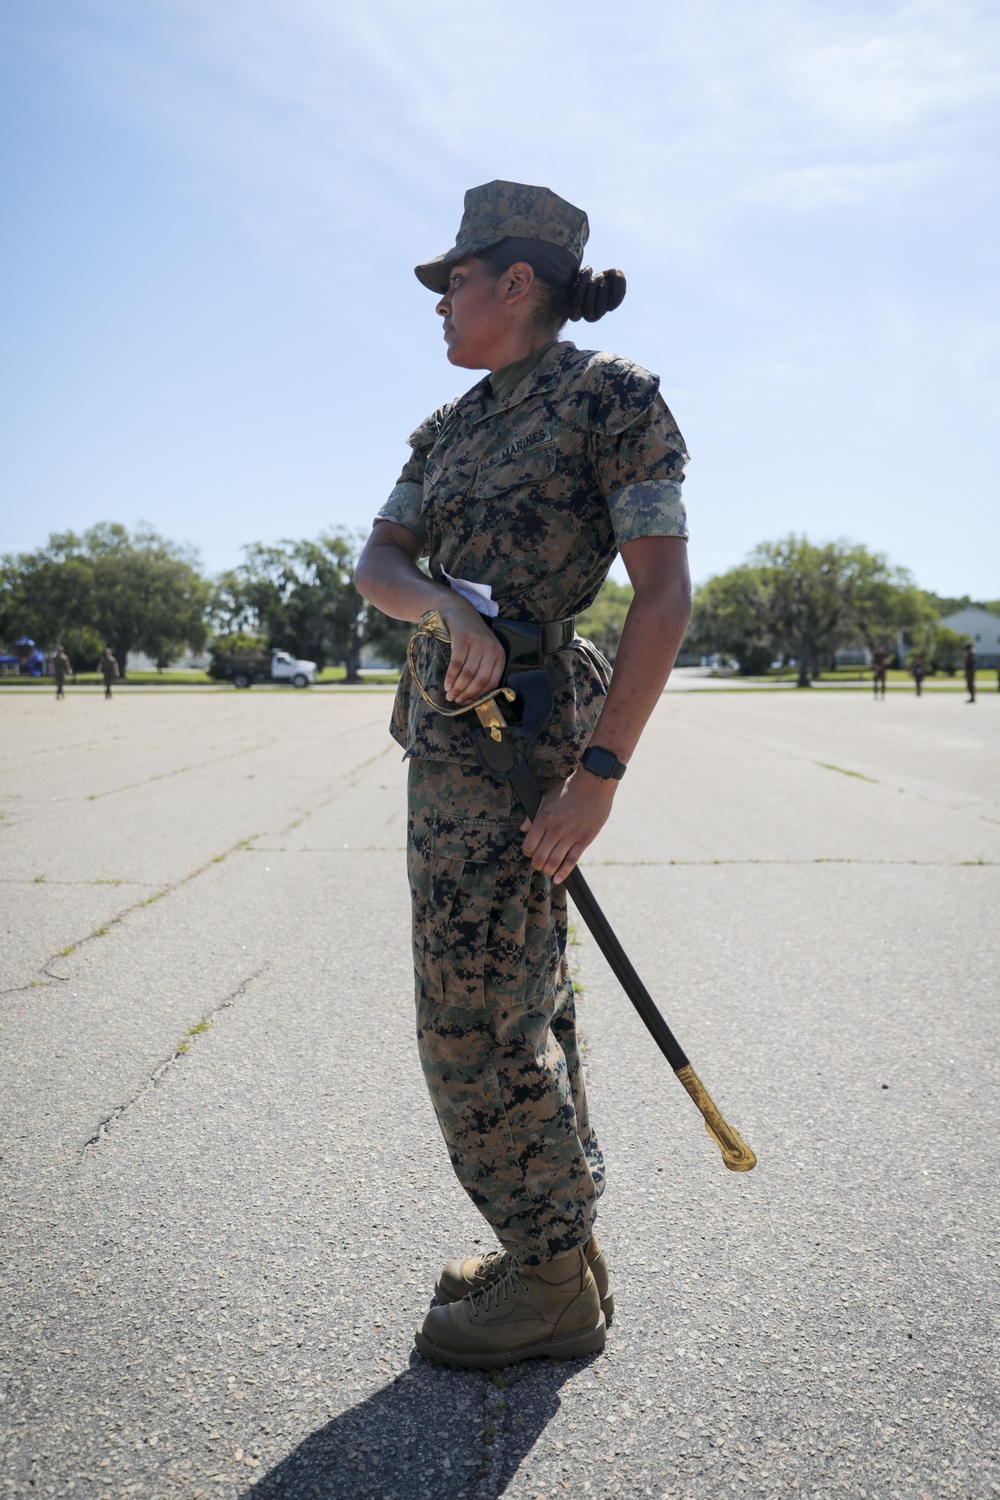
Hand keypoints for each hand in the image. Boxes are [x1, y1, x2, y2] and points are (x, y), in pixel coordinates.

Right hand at [438, 596, 506, 704]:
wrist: (459, 611)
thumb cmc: (471, 636)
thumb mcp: (483, 651)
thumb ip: (483, 668)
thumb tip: (472, 696)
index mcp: (499, 655)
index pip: (492, 682)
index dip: (479, 696)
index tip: (468, 703)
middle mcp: (492, 649)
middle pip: (480, 680)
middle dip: (467, 694)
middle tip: (456, 701)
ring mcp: (478, 643)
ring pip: (468, 673)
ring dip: (458, 688)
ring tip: (449, 695)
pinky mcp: (464, 639)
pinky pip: (457, 663)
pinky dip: (451, 677)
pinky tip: (446, 685)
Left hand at [520, 769, 616, 883]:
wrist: (593, 784)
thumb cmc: (569, 789)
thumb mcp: (546, 798)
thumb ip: (533, 816)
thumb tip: (523, 828)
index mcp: (544, 819)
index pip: (528, 846)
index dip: (527, 853)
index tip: (530, 853)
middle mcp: (555, 830)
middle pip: (539, 857)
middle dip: (536, 865)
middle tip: (538, 865)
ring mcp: (570, 836)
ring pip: (554, 862)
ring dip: (548, 871)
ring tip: (547, 871)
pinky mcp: (584, 839)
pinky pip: (572, 861)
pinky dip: (564, 873)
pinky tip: (558, 879)